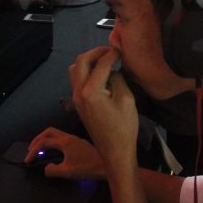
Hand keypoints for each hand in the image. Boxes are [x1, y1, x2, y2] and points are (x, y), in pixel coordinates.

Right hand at [25, 128, 105, 179]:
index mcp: (65, 142)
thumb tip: (46, 168)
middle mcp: (69, 137)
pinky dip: (54, 142)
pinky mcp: (80, 143)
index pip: (43, 143)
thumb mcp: (67, 172)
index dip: (33, 151)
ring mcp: (75, 139)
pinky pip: (62, 138)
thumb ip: (52, 170)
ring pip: (56, 134)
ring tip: (41, 149)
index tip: (28, 160)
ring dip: (46, 139)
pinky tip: (55, 152)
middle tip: (30, 149)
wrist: (107, 166)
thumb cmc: (89, 168)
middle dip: (37, 139)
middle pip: (48, 132)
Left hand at [69, 46, 137, 171]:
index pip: (101, 63)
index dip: (112, 53)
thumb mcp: (127, 99)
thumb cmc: (124, 128)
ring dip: (88, 61)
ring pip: (75, 69)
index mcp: (91, 91)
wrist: (115, 152)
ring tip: (104, 61)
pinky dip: (86, 71)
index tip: (121, 50)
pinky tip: (100, 74)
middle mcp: (78, 92)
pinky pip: (76, 80)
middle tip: (111, 51)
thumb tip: (112, 70)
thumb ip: (118, 79)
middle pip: (81, 61)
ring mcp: (75, 98)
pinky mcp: (77, 103)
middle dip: (96, 52)